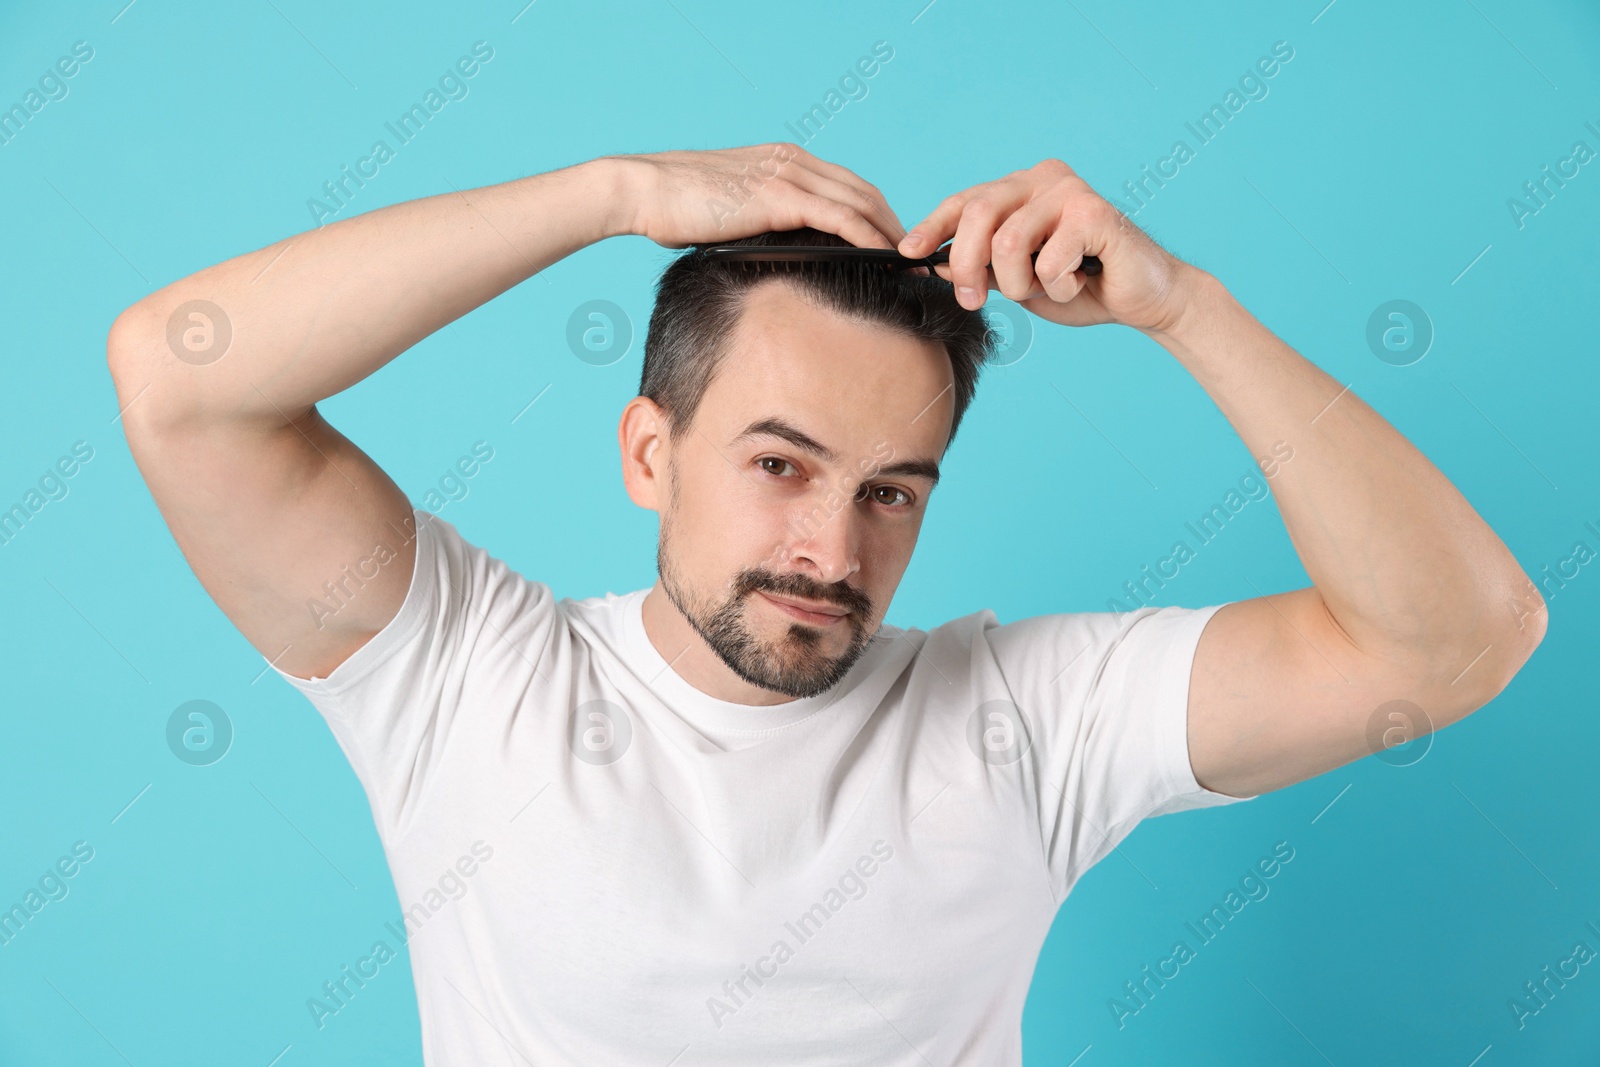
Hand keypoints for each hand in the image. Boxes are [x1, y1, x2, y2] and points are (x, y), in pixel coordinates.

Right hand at [605, 143, 906, 251]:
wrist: (642, 191)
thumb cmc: (674, 209)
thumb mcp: (728, 214)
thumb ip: (759, 224)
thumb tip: (774, 257)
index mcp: (784, 161)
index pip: (847, 187)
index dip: (877, 217)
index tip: (895, 249)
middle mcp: (793, 161)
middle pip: (866, 193)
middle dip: (896, 228)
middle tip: (918, 263)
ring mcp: (789, 174)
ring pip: (862, 203)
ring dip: (893, 236)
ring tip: (914, 269)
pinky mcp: (781, 195)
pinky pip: (842, 217)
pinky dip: (871, 238)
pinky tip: (887, 260)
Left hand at [896, 159, 1199, 333]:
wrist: (1143, 298)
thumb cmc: (1080, 286)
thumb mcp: (1018, 277)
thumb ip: (983, 265)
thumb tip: (934, 263)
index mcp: (1023, 187)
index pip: (965, 200)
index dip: (932, 226)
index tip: (908, 254)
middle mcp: (1044, 178)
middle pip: (978, 214)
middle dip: (967, 266)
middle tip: (972, 300)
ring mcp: (1070, 191)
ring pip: (1009, 242)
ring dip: (1020, 284)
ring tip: (1045, 290)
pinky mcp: (1095, 213)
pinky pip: (1048, 262)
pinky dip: (1057, 289)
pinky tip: (1079, 284)